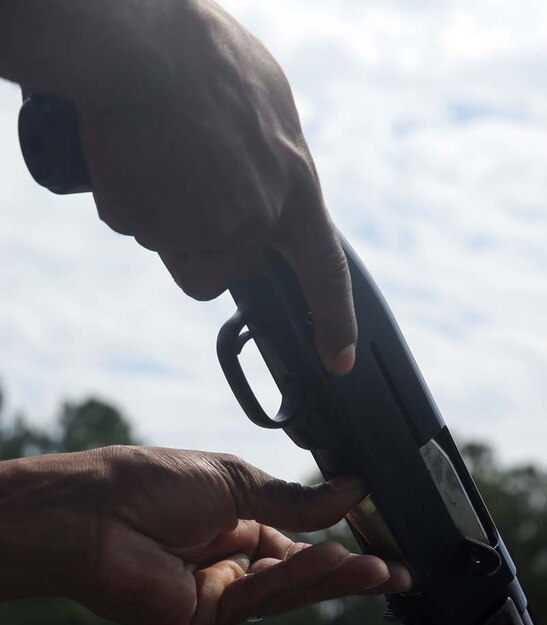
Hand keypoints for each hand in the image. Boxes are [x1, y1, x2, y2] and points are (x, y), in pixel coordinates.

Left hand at [0, 447, 410, 624]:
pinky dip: (296, 579)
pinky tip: (333, 561)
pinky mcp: (203, 618)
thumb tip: (352, 488)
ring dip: (332, 579)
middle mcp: (228, 562)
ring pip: (286, 592)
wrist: (97, 508)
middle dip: (348, 574)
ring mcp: (217, 593)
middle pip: (298, 573)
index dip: (335, 545)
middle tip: (398, 573)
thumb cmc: (153, 483)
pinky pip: (259, 599)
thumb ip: (294, 497)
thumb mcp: (235, 481)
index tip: (378, 542)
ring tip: (377, 569)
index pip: (296, 542)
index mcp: (233, 525)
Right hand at [72, 0, 356, 373]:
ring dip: (160, 211)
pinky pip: (136, 226)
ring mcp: (208, 229)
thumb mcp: (265, 98)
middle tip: (182, 167)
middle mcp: (258, 218)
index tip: (339, 360)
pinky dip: (128, 199)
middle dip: (198, 233)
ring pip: (174, 244)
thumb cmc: (200, 55)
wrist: (138, 43)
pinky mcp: (159, 232)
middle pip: (223, 261)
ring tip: (153, 150)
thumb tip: (264, 182)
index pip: (324, 271)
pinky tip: (130, 156)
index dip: (334, 320)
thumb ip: (273, 155)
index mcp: (294, 186)